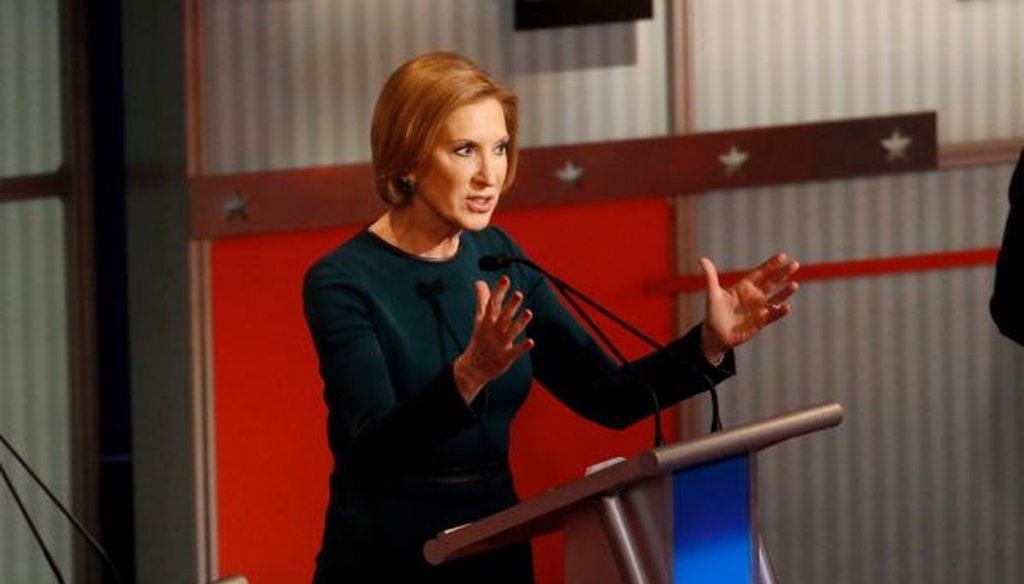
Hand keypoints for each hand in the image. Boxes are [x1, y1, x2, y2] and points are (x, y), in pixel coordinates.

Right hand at [453, 276, 533, 402]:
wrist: (472, 368)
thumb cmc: (479, 341)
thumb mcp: (479, 320)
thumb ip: (482, 301)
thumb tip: (480, 282)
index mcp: (487, 322)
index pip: (493, 304)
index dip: (499, 291)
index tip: (505, 279)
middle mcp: (493, 331)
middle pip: (503, 317)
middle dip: (510, 306)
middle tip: (519, 294)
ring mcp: (499, 345)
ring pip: (511, 332)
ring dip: (520, 323)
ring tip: (529, 313)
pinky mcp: (505, 357)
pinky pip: (514, 351)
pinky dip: (522, 347)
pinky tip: (531, 341)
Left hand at [699, 253, 799, 360]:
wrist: (714, 335)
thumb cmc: (713, 313)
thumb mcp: (712, 294)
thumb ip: (710, 276)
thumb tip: (702, 259)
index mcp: (744, 286)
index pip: (760, 272)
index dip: (771, 264)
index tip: (782, 255)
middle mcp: (754, 296)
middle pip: (772, 282)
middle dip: (783, 273)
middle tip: (795, 264)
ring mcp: (758, 309)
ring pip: (775, 298)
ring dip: (785, 292)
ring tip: (795, 285)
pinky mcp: (760, 322)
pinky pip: (772, 315)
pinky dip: (779, 311)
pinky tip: (787, 307)